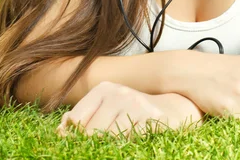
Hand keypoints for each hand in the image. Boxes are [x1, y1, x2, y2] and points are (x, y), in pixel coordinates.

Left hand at [56, 81, 202, 139]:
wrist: (177, 109)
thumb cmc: (137, 114)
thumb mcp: (110, 109)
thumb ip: (86, 117)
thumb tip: (61, 129)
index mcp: (103, 89)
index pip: (75, 121)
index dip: (73, 140)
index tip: (73, 149)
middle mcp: (117, 92)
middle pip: (90, 133)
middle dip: (90, 147)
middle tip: (101, 148)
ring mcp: (134, 104)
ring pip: (107, 138)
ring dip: (108, 148)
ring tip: (120, 144)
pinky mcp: (149, 118)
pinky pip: (127, 141)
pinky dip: (124, 147)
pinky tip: (132, 144)